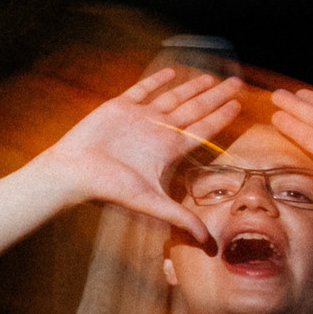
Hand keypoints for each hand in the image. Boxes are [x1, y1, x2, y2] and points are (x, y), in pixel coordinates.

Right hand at [33, 68, 243, 244]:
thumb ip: (180, 217)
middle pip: (195, 110)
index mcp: (168, 149)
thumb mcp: (149, 202)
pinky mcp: (119, 107)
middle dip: (216, 97)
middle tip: (237, 84)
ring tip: (211, 78)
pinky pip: (141, 89)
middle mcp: (158, 131)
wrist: (72, 171)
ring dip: (192, 87)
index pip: (203, 130)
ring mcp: (140, 118)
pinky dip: (156, 80)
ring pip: (173, 97)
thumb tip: (207, 242)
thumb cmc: (108, 187)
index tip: (239, 105)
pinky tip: (171, 71)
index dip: (222, 117)